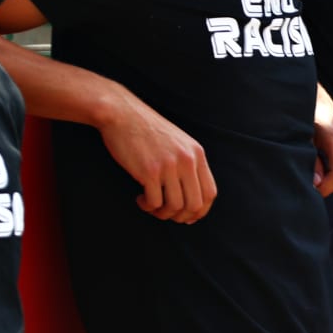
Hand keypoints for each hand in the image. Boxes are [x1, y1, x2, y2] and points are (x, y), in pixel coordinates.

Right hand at [98, 89, 217, 223]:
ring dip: (161, 213)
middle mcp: (187, 160)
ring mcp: (169, 166)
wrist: (122, 114)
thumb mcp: (179, 143)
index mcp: (197, 154)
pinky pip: (154, 202)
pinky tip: (140, 198)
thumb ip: (188, 164)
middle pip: (194, 205)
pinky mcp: (149, 171)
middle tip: (165, 213)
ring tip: (151, 205)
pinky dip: (147, 206)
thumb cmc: (148, 131)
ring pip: (174, 206)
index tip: (187, 217)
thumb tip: (191, 198)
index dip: (200, 211)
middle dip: (180, 217)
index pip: (210, 193)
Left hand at [313, 84, 332, 196]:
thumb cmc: (306, 119)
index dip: (325, 189)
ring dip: (330, 179)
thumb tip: (317, 184)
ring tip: (314, 168)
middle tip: (309, 181)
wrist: (318, 101)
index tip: (311, 192)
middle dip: (327, 186)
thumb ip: (311, 162)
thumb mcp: (305, 140)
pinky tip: (322, 161)